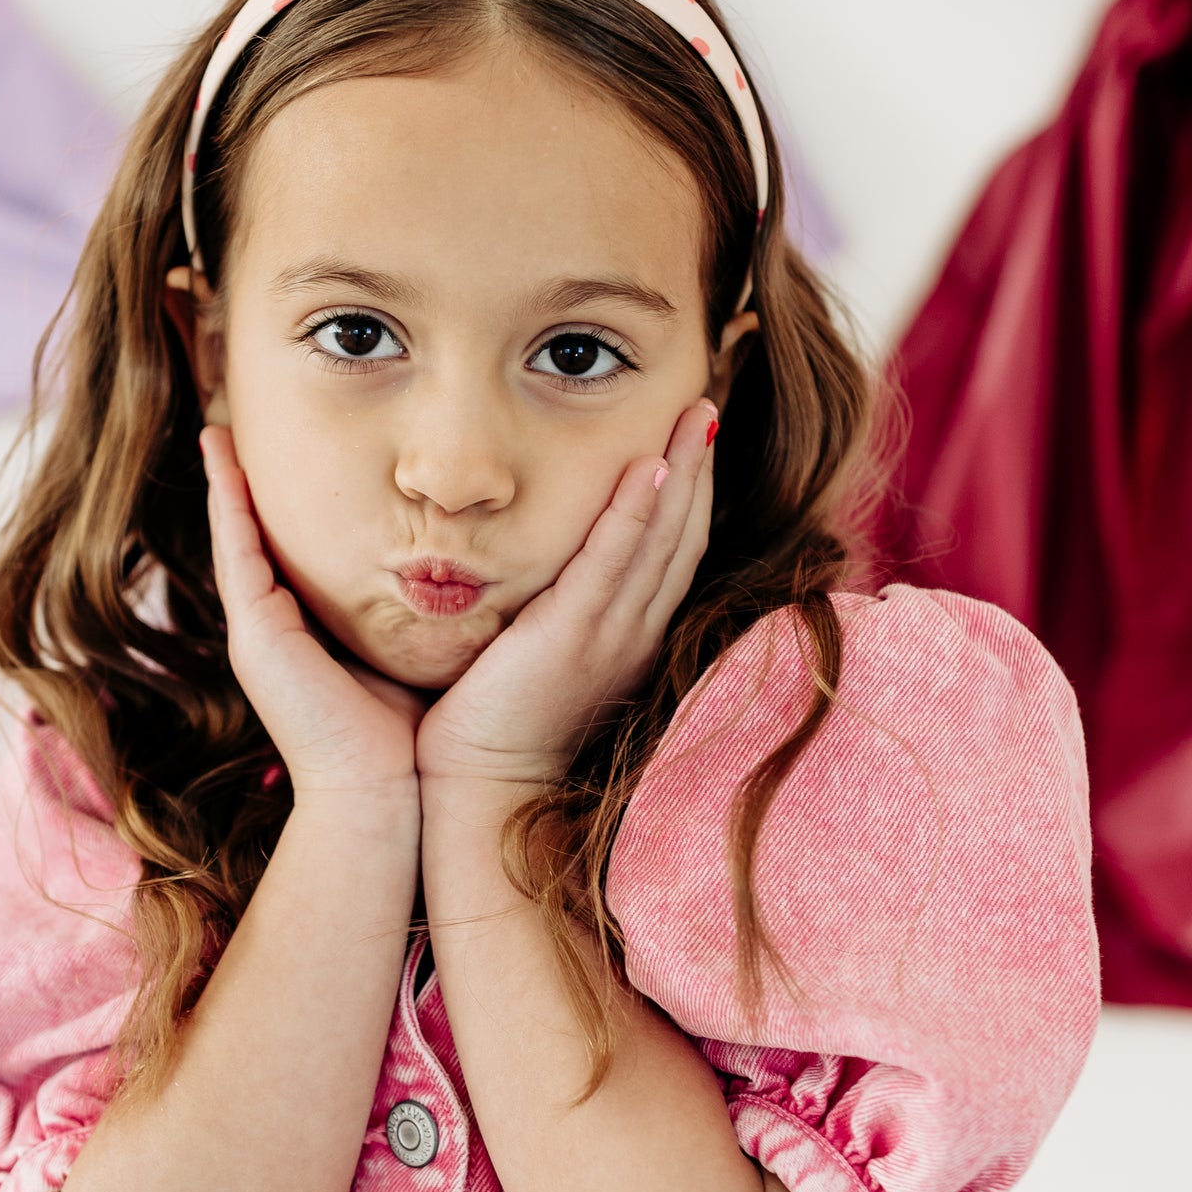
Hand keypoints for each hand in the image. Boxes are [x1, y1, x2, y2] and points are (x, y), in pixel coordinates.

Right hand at [202, 428, 423, 803]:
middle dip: (245, 482)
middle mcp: (273, 626)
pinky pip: (236, 550)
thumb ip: (418, 613)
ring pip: (237, 535)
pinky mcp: (253, 634)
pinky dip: (228, 502)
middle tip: (239, 422)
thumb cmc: (409, 737)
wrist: (383, 795)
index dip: (288, 501)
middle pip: (256, 537)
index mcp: (307, 631)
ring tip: (220, 424)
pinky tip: (223, 457)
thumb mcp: (412, 653)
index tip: (297, 448)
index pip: (292, 550)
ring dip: (228, 480)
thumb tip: (461, 571)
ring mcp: (256, 629)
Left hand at [415, 402, 715, 794]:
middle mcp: (634, 632)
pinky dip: (636, 514)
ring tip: (698, 412)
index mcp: (630, 637)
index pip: (671, 552)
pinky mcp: (573, 637)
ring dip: (683, 472)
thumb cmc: (497, 727)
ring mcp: (610, 634)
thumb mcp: (543, 658)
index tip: (694, 440)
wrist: (484, 788)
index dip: (689, 494)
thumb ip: (559, 612)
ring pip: (661, 540)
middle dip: (699, 467)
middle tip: (707, 404)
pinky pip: (613, 564)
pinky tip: (652, 468)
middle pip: (681, 536)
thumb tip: (552, 573)